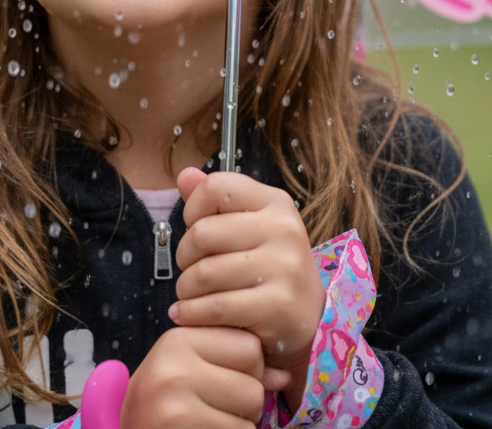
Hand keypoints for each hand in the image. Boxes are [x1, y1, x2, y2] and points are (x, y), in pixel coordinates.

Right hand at [120, 326, 265, 428]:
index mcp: (179, 339)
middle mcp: (175, 365)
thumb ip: (236, 366)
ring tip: (210, 420)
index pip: (249, 346)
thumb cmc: (166, 401)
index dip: (250, 369)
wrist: (129, 427)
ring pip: (250, 414)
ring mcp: (175, 401)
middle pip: (254, 383)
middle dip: (246, 401)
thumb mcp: (193, 370)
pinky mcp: (179, 426)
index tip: (226, 379)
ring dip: (240, 424)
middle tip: (217, 407)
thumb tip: (285, 377)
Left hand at [170, 168, 325, 409]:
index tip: (196, 229)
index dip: (192, 209)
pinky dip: (191, 313)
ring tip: (189, 294)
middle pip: (202, 233)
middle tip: (190, 269)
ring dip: (185, 289)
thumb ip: (214, 198)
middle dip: (184, 256)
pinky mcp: (278, 307)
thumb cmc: (267, 264)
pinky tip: (186, 314)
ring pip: (203, 274)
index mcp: (276, 202)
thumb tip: (184, 174)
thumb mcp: (248, 224)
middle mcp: (285, 230)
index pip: (215, 187)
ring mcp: (285, 269)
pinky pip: (214, 307)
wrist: (307, 317)